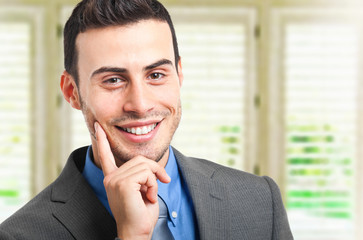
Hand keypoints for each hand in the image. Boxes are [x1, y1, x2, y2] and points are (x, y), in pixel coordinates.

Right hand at [94, 122, 170, 239]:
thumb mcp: (142, 189)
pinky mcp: (122, 183)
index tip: (97, 126)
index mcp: (113, 178)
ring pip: (145, 166)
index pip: (106, 155)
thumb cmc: (141, 213)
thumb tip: (150, 167)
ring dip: (154, 181)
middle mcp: (110, 177)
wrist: (137, 232)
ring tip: (149, 195)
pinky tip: (148, 197)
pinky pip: (147, 173)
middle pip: (140, 159)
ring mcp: (114, 179)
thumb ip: (142, 175)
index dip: (103, 141)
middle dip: (155, 171)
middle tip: (161, 184)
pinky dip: (153, 184)